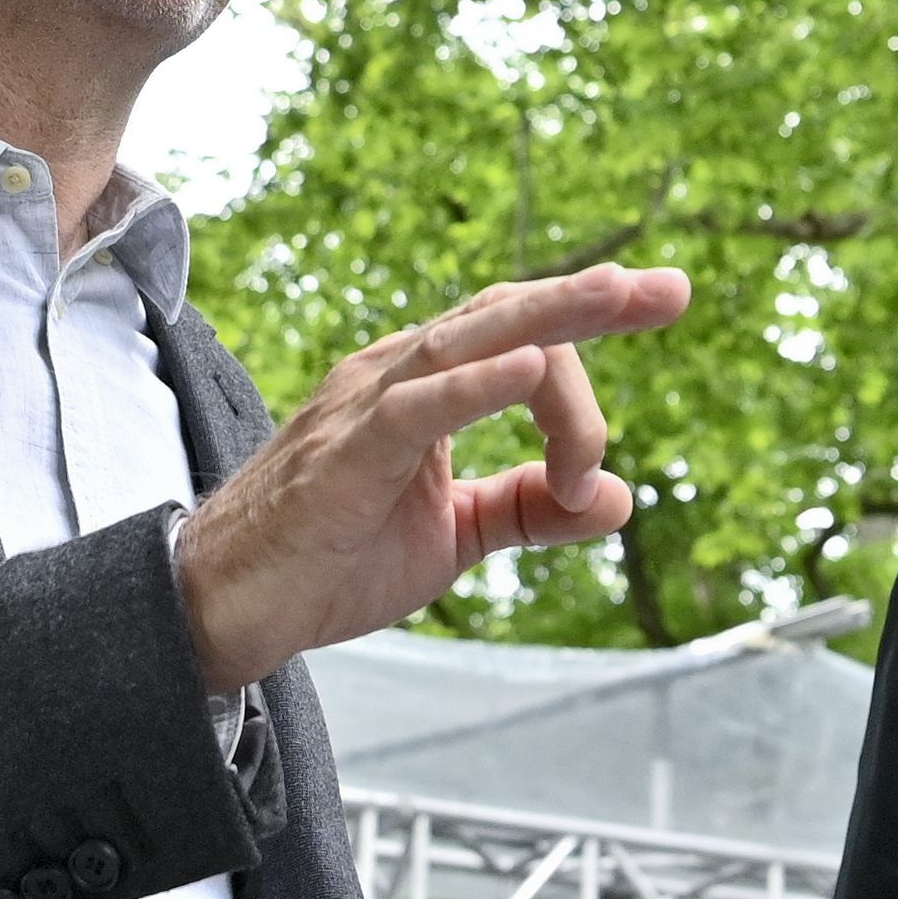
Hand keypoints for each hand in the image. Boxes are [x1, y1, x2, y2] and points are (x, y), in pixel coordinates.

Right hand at [176, 264, 691, 691]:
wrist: (226, 609)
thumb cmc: (329, 559)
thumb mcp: (453, 536)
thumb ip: (530, 510)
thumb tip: (620, 500)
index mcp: (422, 387)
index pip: (519, 342)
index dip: (579, 391)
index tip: (597, 479)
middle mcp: (394, 377)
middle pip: (504, 314)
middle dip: (592, 299)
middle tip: (671, 289)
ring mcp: (364, 407)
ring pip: (467, 339)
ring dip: (550, 317)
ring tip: (618, 295)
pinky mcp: (344, 456)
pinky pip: (417, 406)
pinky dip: (477, 384)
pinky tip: (528, 367)